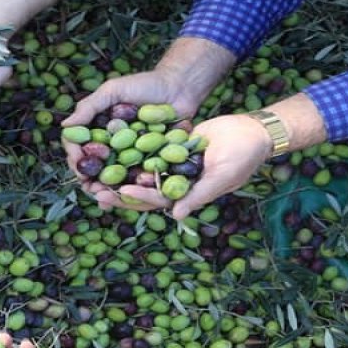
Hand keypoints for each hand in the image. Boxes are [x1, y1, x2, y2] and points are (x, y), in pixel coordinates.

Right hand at [62, 66, 205, 209]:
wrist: (180, 88)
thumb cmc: (145, 84)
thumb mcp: (113, 90)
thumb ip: (90, 106)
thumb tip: (64, 126)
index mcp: (96, 129)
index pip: (77, 145)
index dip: (74, 156)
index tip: (77, 163)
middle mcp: (108, 144)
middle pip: (91, 167)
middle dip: (87, 179)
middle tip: (90, 187)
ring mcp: (127, 155)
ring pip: (110, 178)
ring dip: (105, 189)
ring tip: (104, 196)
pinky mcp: (147, 163)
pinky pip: (136, 179)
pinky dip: (130, 190)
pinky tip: (126, 198)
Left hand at [78, 114, 272, 217]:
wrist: (252, 130)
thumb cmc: (242, 157)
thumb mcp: (221, 177)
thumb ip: (198, 195)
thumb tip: (176, 216)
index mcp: (187, 195)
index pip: (158, 200)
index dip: (139, 196)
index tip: (122, 190)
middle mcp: (175, 183)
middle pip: (142, 190)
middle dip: (119, 191)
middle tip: (94, 190)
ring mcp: (171, 165)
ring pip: (140, 172)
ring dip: (119, 172)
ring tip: (95, 172)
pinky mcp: (169, 147)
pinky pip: (147, 150)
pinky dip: (130, 150)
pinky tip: (110, 145)